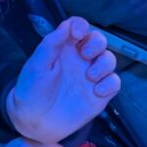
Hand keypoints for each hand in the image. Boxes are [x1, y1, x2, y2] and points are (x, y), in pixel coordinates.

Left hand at [7, 17, 120, 141]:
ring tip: (89, 76)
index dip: (81, 25)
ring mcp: (91, 76)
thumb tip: (67, 25)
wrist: (35, 120)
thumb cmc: (32, 89)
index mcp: (63, 48)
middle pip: (98, 40)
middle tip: (84, 55)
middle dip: (96, 43)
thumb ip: (52, 44)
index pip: (78, 27)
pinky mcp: (100, 94)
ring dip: (104, 64)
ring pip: (109, 59)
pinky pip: (114, 82)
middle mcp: (79, 59)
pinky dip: (110, 84)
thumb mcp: (37, 64)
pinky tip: (96, 92)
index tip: (77, 35)